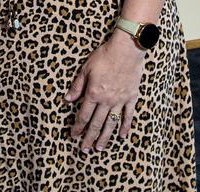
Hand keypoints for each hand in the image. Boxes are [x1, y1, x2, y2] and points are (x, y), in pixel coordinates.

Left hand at [65, 32, 145, 151]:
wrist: (127, 49)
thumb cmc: (104, 56)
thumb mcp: (86, 69)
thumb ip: (77, 86)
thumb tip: (67, 100)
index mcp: (93, 93)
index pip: (83, 116)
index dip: (78, 127)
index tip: (73, 135)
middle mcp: (106, 100)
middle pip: (96, 124)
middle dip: (89, 138)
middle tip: (84, 150)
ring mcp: (120, 100)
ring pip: (111, 123)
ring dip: (105, 137)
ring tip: (100, 148)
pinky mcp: (132, 98)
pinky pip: (128, 116)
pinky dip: (125, 127)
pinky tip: (122, 137)